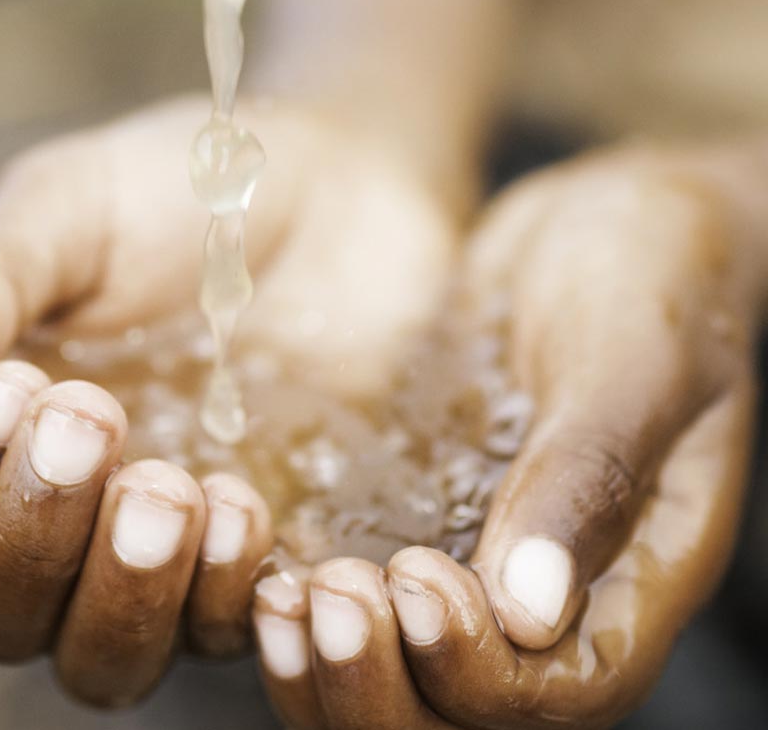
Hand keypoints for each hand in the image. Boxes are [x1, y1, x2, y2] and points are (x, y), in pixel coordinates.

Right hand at [0, 95, 457, 705]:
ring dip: (123, 593)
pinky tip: (244, 504)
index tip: (18, 385)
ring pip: (103, 655)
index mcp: (2, 425)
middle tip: (93, 420)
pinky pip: (228, 627)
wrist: (331, 185)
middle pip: (1, 612)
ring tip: (172, 484)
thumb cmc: (182, 188)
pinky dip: (224, 594)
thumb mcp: (66, 206)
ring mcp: (172, 536)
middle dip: (31, 539)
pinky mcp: (268, 541)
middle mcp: (75, 503)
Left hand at [255, 151, 757, 729]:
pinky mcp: (415, 508)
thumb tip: (532, 611)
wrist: (601, 225)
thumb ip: (591, 474)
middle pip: (455, 710)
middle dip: (378, 681)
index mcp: (630, 577)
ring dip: (325, 659)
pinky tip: (253, 554)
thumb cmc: (652, 275)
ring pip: (392, 669)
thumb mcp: (637, 359)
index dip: (474, 669)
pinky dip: (304, 598)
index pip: (554, 691)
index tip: (415, 580)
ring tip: (273, 595)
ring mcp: (475, 553)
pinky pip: (356, 586)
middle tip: (320, 598)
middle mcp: (547, 590)